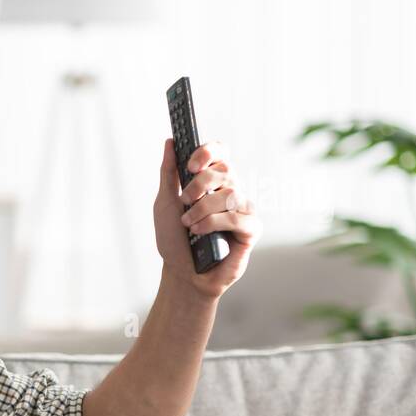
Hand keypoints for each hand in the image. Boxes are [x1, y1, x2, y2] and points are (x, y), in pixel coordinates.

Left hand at [152, 137, 262, 299]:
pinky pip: (238, 217)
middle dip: (199, 184)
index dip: (208, 152)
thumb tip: (170, 142)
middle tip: (184, 201)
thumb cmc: (174, 241)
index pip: (221, 154)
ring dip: (202, 209)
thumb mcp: (164, 204)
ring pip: (229, 194)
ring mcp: (242, 210)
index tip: (190, 165)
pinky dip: (214, 223)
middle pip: (225, 170)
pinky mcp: (251, 230)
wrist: (181, 273)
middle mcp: (230, 192)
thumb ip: (169, 174)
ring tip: (188, 224)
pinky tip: (200, 233)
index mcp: (212, 183)